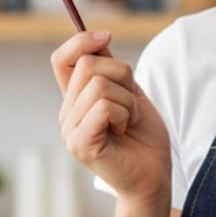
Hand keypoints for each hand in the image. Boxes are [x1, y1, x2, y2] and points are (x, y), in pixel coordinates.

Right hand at [50, 31, 172, 204]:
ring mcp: (70, 130)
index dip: (80, 41)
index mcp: (76, 101)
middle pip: (87, 64)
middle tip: (132, 106)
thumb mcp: (131, 96)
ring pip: (99, 85)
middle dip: (122, 76)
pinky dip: (125, 115)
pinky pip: (104, 107)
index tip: (106, 37)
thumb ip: (112, 71)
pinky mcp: (80, 144)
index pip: (62, 59)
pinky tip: (126, 131)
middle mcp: (67, 113)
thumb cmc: (145, 141)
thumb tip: (97, 37)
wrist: (153, 179)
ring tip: (130, 122)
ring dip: (128, 100)